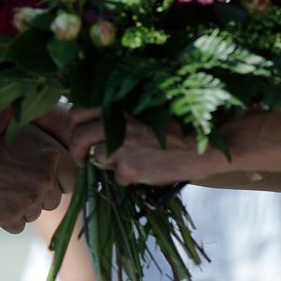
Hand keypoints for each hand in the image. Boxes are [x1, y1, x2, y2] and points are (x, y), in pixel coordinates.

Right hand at [0, 124, 73, 233]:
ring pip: (35, 213)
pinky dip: (7, 218)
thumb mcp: (23, 130)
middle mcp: (45, 179)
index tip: (46, 178)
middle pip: (53, 200)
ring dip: (22, 206)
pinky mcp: (11, 216)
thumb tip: (69, 156)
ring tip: (4, 188)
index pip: (71, 180)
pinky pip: (18, 225)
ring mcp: (29, 200)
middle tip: (19, 182)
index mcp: (53, 155)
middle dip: (39, 195)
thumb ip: (46, 144)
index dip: (58, 180)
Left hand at [69, 113, 217, 187]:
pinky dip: (129, 177)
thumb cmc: (178, 125)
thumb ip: (122, 112)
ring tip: (129, 162)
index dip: (76, 126)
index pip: (78, 111)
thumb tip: (98, 123)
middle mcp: (116, 121)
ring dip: (108, 162)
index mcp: (119, 103)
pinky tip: (147, 170)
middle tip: (83, 159)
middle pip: (78, 136)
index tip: (82, 136)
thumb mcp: (146, 108)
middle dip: (77, 150)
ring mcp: (121, 145)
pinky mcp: (129, 167)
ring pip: (96, 157)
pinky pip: (118, 176)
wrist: (204, 144)